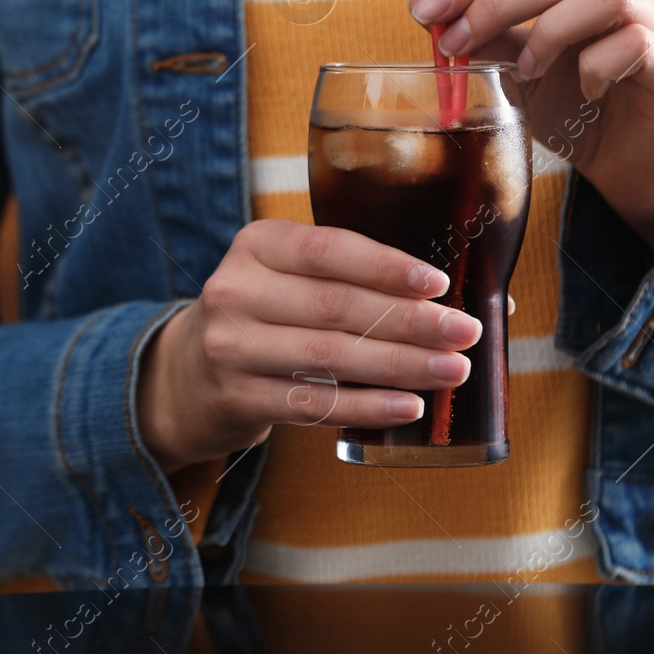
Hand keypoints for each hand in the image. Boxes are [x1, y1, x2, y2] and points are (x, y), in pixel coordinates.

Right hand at [138, 220, 482, 476]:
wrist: (187, 373)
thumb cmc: (264, 315)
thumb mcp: (287, 277)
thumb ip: (353, 278)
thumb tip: (456, 297)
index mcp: (257, 245)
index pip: (328, 248)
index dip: (386, 267)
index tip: (438, 284)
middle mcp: (236, 289)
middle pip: (337, 306)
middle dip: (411, 321)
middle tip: (465, 333)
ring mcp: (231, 346)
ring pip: (330, 357)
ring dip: (400, 366)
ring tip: (451, 371)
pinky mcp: (236, 396)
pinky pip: (313, 404)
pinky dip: (367, 407)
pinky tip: (408, 407)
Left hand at [410, 0, 653, 250]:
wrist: (627, 161)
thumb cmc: (573, 104)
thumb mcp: (517, 67)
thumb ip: (486, 35)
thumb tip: (430, 12)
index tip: (423, 9)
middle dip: (495, 2)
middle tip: (455, 42)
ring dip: (549, 31)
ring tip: (526, 70)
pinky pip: (634, 43)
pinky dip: (596, 65)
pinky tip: (586, 89)